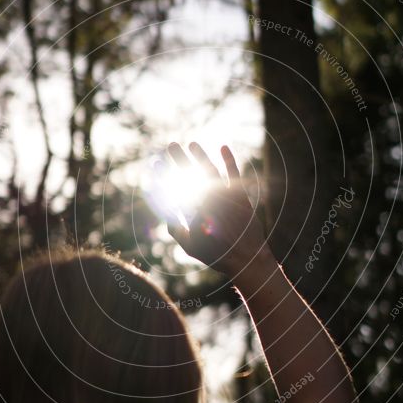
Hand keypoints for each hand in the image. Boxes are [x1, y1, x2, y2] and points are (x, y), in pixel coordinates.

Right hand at [166, 142, 270, 278]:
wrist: (246, 258)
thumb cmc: (217, 255)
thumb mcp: (189, 245)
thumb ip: (176, 228)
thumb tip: (168, 215)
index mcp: (192, 210)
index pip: (173, 185)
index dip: (163, 173)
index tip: (156, 163)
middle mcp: (207, 199)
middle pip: (190, 173)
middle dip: (178, 157)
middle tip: (170, 145)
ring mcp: (225, 195)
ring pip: (210, 169)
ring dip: (200, 155)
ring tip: (191, 144)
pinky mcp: (240, 195)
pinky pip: (234, 174)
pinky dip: (229, 160)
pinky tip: (223, 147)